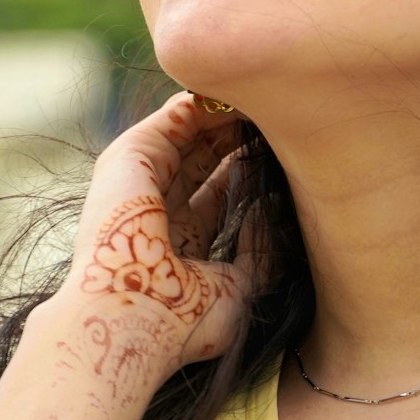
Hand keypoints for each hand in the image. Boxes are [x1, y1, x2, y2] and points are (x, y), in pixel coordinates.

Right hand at [28, 91, 256, 400]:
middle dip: (240, 138)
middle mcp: (156, 207)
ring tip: (269, 104)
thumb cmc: (182, 320)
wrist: (133, 318)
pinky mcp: (130, 154)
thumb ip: (256, 252)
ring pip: (191, 132)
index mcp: (177, 243)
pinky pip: (175, 115)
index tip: (289, 156)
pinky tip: (244, 99)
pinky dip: (209, 103)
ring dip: (229, 116)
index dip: (248, 173)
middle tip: (282, 122)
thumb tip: (269, 209)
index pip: (217, 193)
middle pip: (204, 158)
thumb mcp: (236, 288)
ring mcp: (140, 179)